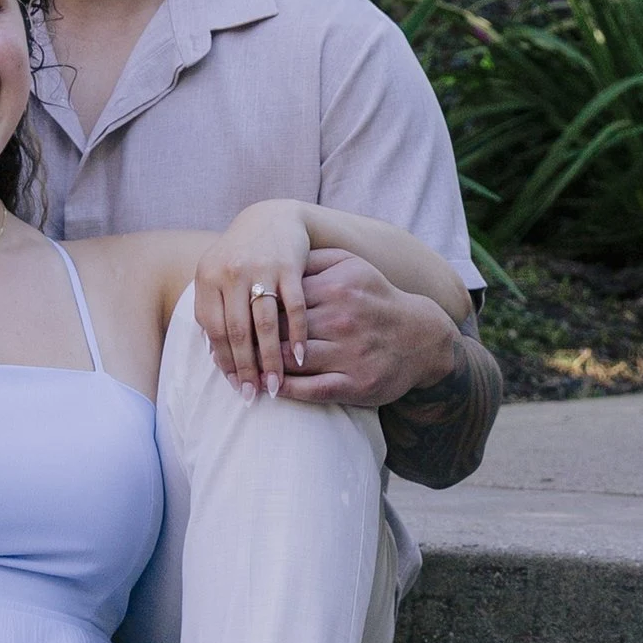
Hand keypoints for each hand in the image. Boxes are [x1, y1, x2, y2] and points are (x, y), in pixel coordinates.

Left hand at [198, 238, 457, 408]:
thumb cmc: (376, 298)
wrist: (421, 338)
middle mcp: (342, 318)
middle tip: (221, 346)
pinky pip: (310, 390)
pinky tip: (268, 388)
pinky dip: (284, 390)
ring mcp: (348, 353)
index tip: (228, 313)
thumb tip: (275, 252)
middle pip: (279, 329)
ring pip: (289, 360)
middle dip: (247, 340)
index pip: (279, 297)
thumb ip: (315, 259)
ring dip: (259, 367)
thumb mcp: (353, 266)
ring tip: (236, 370)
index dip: (250, 307)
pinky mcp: (354, 384)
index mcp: (337, 286)